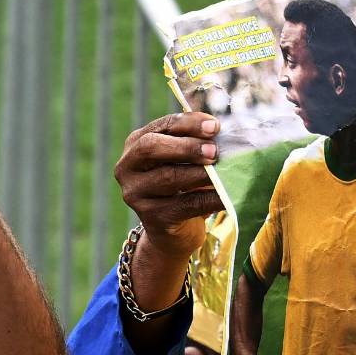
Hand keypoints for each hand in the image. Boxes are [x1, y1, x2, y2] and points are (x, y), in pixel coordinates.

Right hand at [114, 112, 223, 258]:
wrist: (172, 231)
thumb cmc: (181, 186)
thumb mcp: (182, 160)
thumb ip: (194, 143)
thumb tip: (220, 133)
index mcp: (135, 144)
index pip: (162, 126)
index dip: (189, 123)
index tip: (215, 126)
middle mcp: (127, 168)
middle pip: (152, 147)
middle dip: (186, 146)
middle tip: (214, 151)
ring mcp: (135, 194)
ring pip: (169, 177)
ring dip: (200, 173)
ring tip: (225, 171)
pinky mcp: (152, 217)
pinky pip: (186, 204)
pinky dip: (210, 198)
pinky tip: (228, 195)